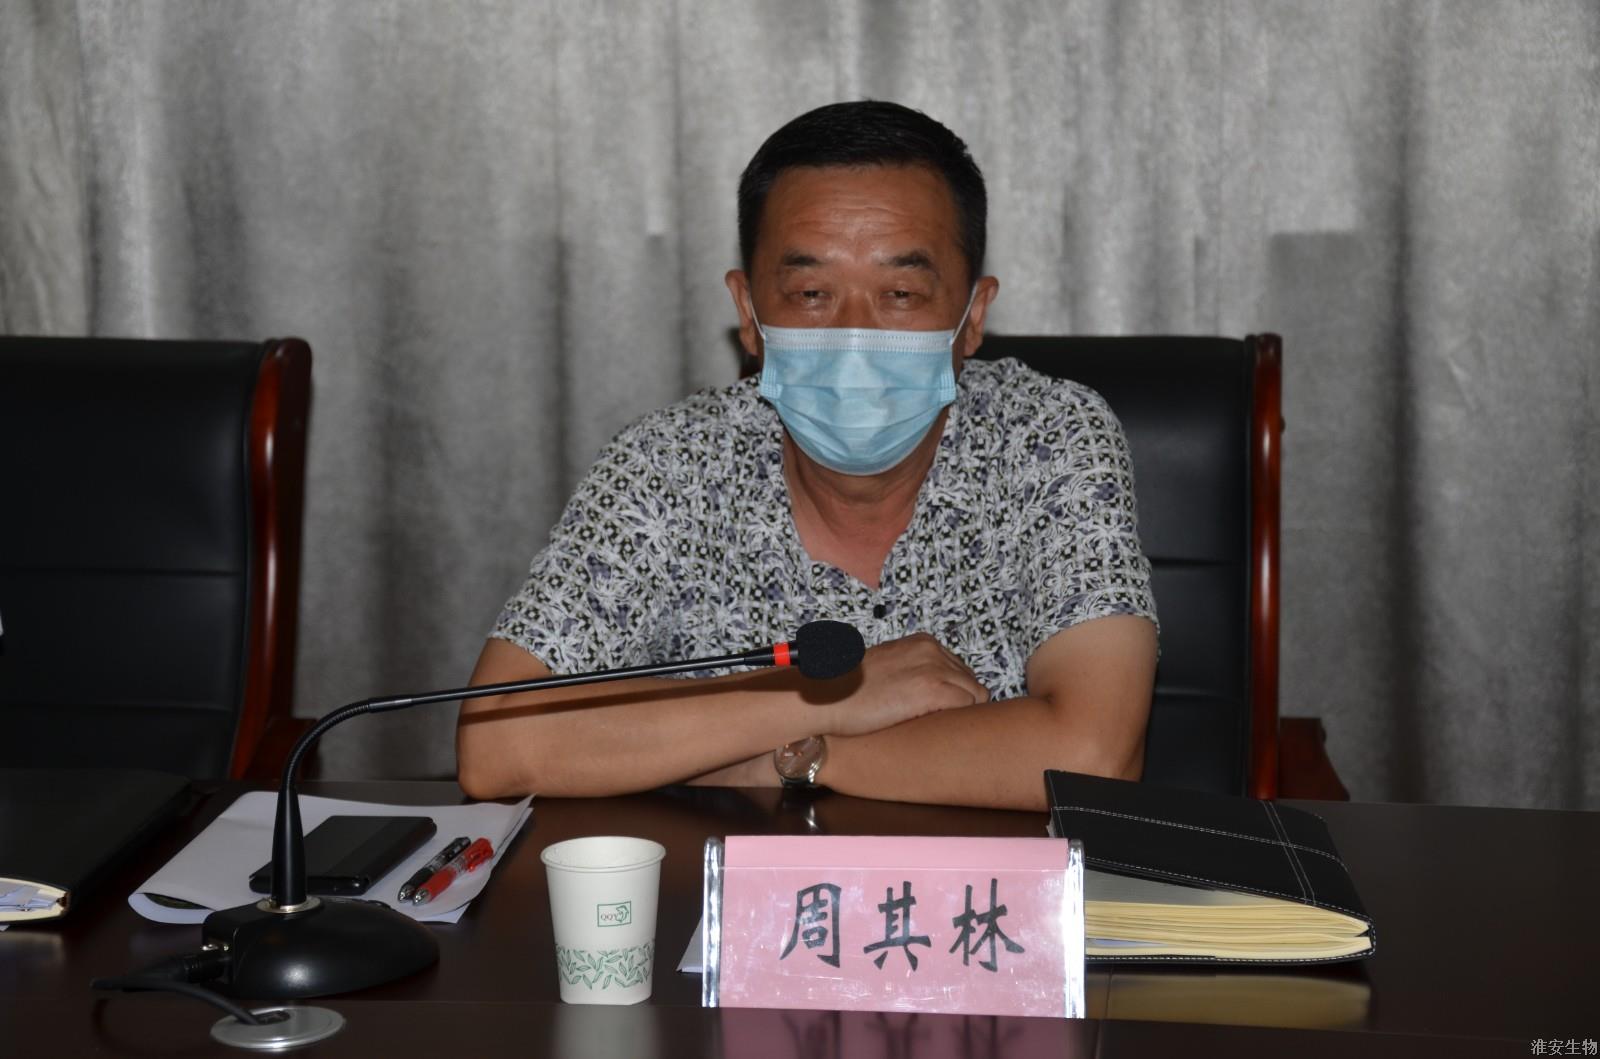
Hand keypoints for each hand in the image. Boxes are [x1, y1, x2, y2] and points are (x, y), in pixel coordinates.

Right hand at [811, 632, 989, 736]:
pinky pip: (967, 707)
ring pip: (975, 696)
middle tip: (940, 725)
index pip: (961, 671)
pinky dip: (959, 722)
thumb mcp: (888, 667)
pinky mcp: (932, 690)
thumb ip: (913, 672)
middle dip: (961, 705)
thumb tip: (933, 694)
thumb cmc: (850, 691)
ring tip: (939, 730)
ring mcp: (933, 669)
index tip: (942, 713)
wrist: (826, 697)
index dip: (955, 695)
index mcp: (923, 643)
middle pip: (971, 683)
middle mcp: (932, 651)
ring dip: (961, 715)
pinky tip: (940, 731)